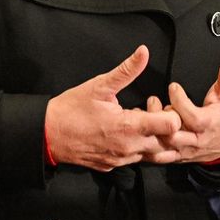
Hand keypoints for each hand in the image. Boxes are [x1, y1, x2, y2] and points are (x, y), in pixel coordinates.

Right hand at [44, 45, 181, 171]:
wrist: (48, 135)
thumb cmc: (71, 109)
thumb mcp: (99, 86)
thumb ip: (126, 70)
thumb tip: (143, 52)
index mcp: (129, 127)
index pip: (172, 126)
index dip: (172, 113)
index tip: (160, 105)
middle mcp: (128, 148)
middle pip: (167, 143)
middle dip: (166, 129)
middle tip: (152, 113)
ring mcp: (120, 160)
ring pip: (152, 155)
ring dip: (152, 140)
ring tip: (139, 123)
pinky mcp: (112, 167)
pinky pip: (135, 160)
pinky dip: (137, 148)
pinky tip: (125, 134)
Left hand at [153, 51, 219, 163]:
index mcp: (208, 124)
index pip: (192, 117)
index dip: (180, 101)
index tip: (173, 86)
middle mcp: (196, 140)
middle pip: (174, 135)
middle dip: (162, 118)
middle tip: (155, 101)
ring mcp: (186, 150)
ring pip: (164, 147)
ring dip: (151, 132)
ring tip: (146, 114)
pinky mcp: (178, 156)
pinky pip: (160, 156)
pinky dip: (148, 145)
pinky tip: (142, 129)